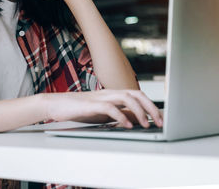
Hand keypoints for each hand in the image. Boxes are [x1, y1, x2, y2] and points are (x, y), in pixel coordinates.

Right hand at [43, 89, 163, 128]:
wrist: (56, 105)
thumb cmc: (81, 109)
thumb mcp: (105, 113)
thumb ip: (120, 113)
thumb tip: (137, 119)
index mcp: (115, 94)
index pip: (139, 96)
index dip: (152, 106)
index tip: (162, 118)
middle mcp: (111, 93)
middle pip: (137, 94)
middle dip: (151, 107)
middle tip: (160, 121)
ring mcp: (101, 97)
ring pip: (127, 98)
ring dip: (139, 111)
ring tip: (146, 125)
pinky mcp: (91, 104)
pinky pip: (110, 108)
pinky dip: (120, 116)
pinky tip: (127, 126)